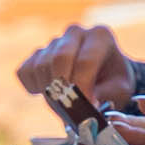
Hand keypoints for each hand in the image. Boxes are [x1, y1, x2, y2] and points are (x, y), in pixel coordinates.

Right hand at [15, 25, 135, 115]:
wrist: (103, 75)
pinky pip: (25, 71)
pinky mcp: (36, 53)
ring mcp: (54, 41)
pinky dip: (34, 87)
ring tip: (65, 106)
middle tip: (69, 112)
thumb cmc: (113, 82)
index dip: (82, 88)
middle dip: (62, 90)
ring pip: (40, 66)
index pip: (85, 61)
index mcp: (100, 36)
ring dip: (49, 92)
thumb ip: (105, 97)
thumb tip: (85, 107)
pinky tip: (52, 92)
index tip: (84, 110)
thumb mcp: (120, 90)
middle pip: (59, 59)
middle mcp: (75, 33)